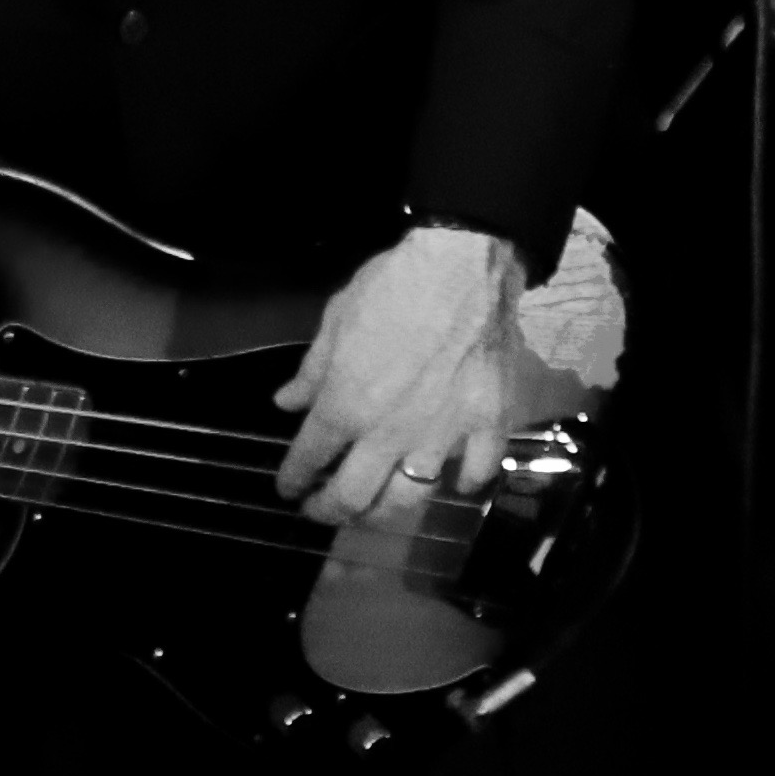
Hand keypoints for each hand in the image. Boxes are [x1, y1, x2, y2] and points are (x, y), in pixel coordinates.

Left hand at [274, 225, 527, 524]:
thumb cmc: (393, 284)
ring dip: (383, 510)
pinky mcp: (486, 424)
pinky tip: (456, 479)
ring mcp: (442, 434)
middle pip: (351, 497)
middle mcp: (388, 433)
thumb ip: (311, 370)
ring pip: (408, 499)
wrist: (464, 264)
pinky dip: (464, 482)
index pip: (308, 458)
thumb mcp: (336, 319)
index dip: (292, 479)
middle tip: (321, 510)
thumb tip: (287, 403)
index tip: (287, 487)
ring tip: (376, 506)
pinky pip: (476, 472)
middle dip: (327, 511)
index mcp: (345, 405)